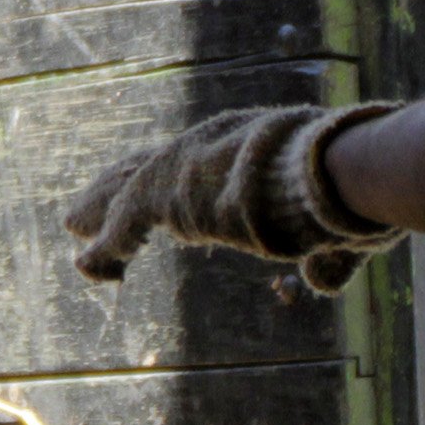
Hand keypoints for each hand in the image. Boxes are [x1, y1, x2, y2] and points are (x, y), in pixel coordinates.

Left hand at [64, 102, 401, 294]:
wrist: (331, 170)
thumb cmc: (350, 189)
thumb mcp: (338, 226)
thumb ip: (326, 256)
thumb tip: (324, 280)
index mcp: (247, 144)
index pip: (194, 163)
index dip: (167, 179)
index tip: (148, 190)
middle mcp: (208, 146)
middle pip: (150, 167)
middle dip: (119, 185)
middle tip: (91, 205)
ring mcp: (183, 168)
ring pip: (129, 191)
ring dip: (102, 212)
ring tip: (75, 225)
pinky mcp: (166, 194)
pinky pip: (124, 224)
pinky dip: (105, 247)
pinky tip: (86, 265)